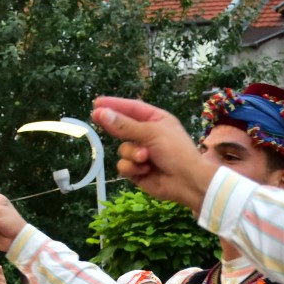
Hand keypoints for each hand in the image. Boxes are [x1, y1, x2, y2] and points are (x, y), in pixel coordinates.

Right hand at [91, 97, 215, 212]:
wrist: (187, 182)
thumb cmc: (175, 151)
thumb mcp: (151, 133)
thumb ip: (124, 125)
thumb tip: (100, 112)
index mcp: (156, 120)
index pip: (132, 108)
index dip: (115, 104)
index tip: (97, 102)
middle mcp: (147, 135)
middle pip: (123, 127)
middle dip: (114, 126)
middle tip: (95, 117)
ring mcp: (142, 153)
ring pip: (122, 149)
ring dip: (132, 153)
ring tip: (146, 158)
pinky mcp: (137, 170)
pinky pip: (124, 165)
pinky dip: (132, 168)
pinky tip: (145, 170)